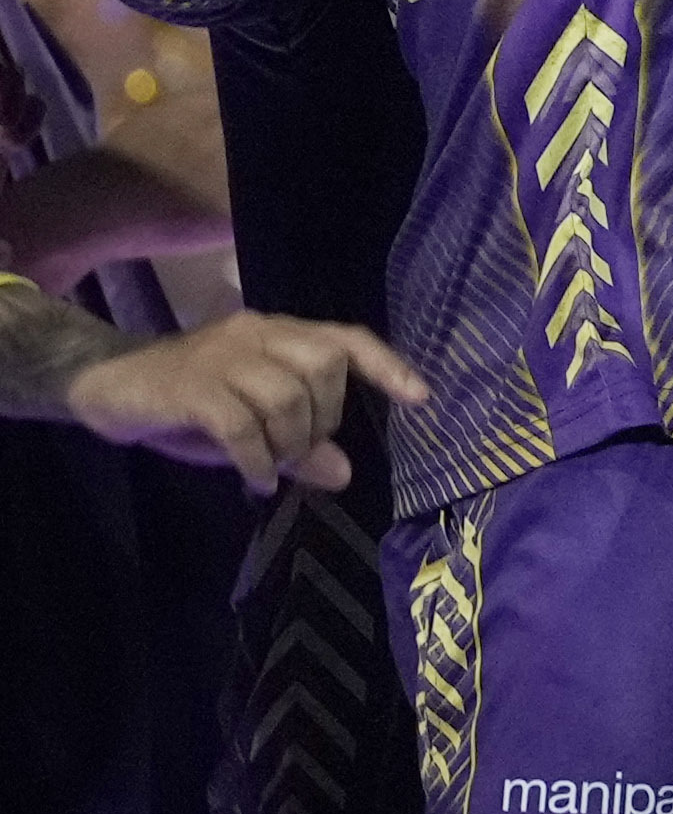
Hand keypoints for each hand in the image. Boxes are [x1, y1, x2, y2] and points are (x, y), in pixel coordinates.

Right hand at [67, 311, 424, 495]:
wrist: (110, 386)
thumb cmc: (189, 403)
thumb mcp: (252, 426)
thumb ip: (299, 443)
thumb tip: (344, 473)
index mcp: (279, 333)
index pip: (347, 339)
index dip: (387, 367)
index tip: (420, 399)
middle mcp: (257, 333)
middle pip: (325, 366)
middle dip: (325, 417)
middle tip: (299, 449)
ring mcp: (222, 355)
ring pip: (286, 395)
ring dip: (290, 442)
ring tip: (273, 466)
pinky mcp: (189, 386)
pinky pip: (240, 425)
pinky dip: (256, 459)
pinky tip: (254, 480)